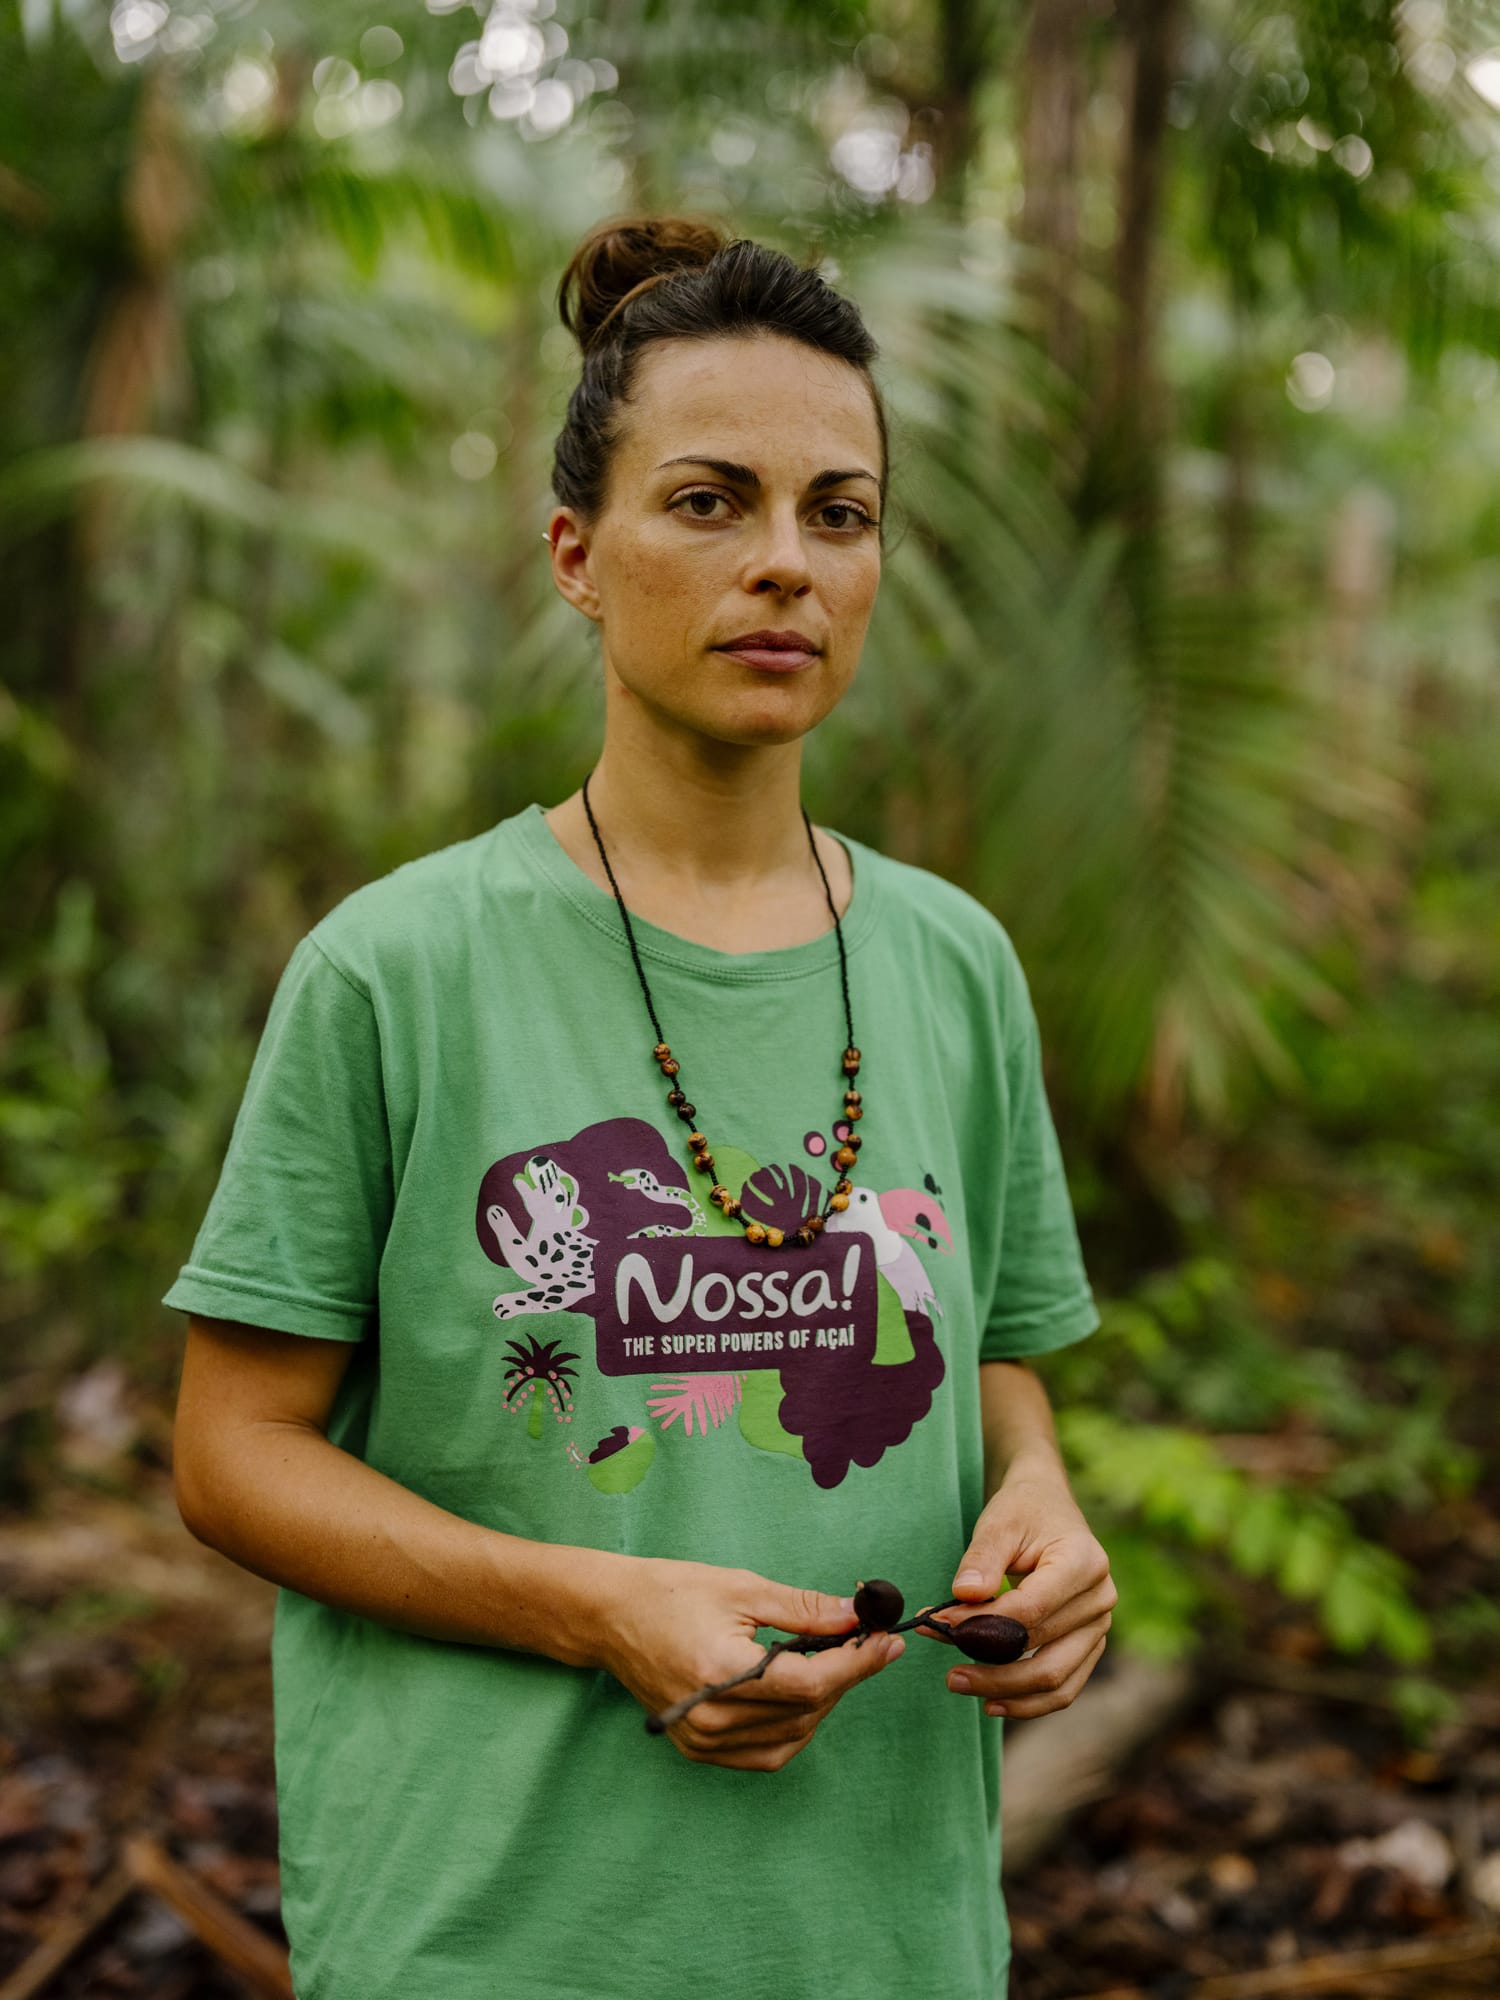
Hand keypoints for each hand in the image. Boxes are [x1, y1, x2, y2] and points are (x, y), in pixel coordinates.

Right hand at [599, 1555, 903, 1769]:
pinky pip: (766, 1753)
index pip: (809, 1683)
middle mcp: (711, 1717)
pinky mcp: (699, 1750)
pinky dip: (795, 1727)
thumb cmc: (671, 1593)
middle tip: (869, 1643)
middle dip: (847, 1677)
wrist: (611, 1618)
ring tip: (834, 1664)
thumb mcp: (741, 1588)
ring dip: (824, 1702)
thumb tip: (856, 1617)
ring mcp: (703, 1740)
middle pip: (806, 1711)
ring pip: (793, 1736)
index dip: (857, 1664)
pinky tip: (802, 1694)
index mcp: (720, 1672)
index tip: (889, 1641)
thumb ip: (803, 1609)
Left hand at [918, 1462, 1115, 1718]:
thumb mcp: (999, 1522)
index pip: (1031, 1609)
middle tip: (947, 1672)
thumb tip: (963, 1597)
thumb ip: (981, 1559)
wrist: (1049, 1507)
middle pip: (1044, 1652)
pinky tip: (992, 1702)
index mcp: (1084, 1563)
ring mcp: (1099, 1626)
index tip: (941, 1624)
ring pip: (1056, 1679)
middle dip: (991, 1667)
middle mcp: (1100, 1599)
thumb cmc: (1024, 1512)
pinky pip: (1064, 1686)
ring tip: (960, 1684)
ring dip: (1006, 1691)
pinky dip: (1029, 1701)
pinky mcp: (1089, 1645)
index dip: (984, 1624)